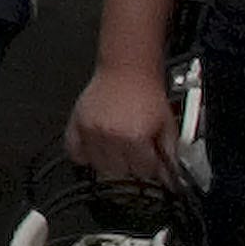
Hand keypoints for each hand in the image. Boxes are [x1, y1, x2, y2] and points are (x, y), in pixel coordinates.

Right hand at [67, 61, 183, 184]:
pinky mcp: (77, 124)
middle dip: (130, 165)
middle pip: (120, 171)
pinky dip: (83, 154)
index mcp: (134, 137)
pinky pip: (74, 151)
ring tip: (119, 149)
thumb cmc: (146, 93)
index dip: (150, 166)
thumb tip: (170, 176)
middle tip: (136, 153)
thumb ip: (169, 153)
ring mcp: (91, 130)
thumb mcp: (167, 124)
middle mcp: (110, 135)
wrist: (128, 70)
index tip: (151, 160)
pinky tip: (97, 148)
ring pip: (98, 165)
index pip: (143, 171)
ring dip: (110, 162)